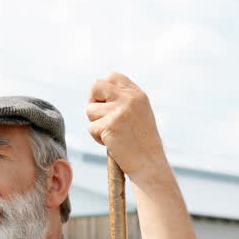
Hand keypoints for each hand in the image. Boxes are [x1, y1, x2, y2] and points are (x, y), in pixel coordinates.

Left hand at [85, 73, 171, 190]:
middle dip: (93, 101)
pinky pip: (90, 127)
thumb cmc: (141, 141)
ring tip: (111, 133)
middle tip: (100, 116)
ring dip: (95, 123)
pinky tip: (111, 142)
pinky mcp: (110, 126)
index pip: (112, 76)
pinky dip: (97, 137)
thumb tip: (97, 92)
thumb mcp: (138, 113)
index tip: (104, 103)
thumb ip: (123, 100)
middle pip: (96, 86)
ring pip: (90, 110)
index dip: (103, 89)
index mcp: (137, 94)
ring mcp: (120, 111)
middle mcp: (129, 99)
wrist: (148, 162)